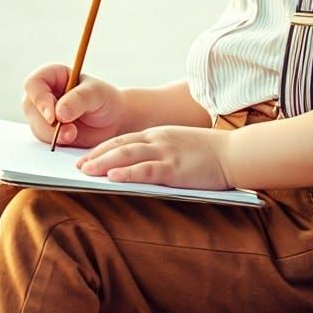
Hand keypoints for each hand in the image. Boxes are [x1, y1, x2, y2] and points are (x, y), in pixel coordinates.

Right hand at [22, 63, 126, 147]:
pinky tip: (71, 139)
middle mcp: (44, 93)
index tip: (53, 116)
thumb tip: (59, 114)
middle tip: (69, 131)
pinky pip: (43, 139)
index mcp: (52, 76)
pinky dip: (55, 142)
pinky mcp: (48, 131)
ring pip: (36, 126)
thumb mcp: (96, 94)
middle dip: (47, 123)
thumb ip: (78, 100)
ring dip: (53, 135)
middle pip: (30, 107)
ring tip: (73, 134)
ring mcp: (43, 113)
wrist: (113, 120)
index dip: (39, 99)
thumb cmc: (105, 100)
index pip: (33, 84)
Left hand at [75, 125, 232, 189]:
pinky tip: (113, 177)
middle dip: (96, 155)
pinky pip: (146, 170)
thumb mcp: (179, 146)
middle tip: (77, 166)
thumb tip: (137, 166)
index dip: (102, 148)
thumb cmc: (208, 153)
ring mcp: (166, 152)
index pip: (123, 139)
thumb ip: (159, 152)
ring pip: (127, 154)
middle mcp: (158, 139)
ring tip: (86, 171)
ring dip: (104, 163)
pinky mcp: (175, 168)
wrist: (234, 153)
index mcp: (157, 134)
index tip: (85, 157)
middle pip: (119, 144)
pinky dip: (128, 173)